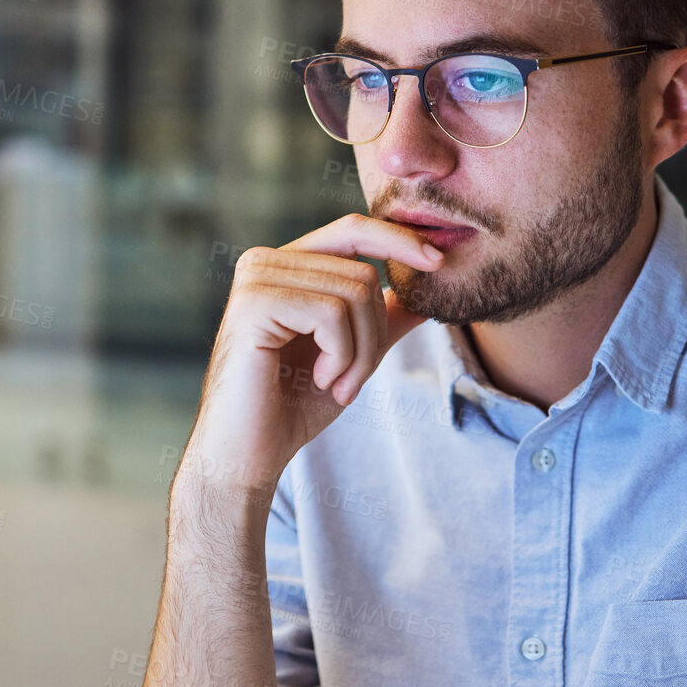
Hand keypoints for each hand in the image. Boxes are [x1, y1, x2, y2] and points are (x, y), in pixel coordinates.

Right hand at [184, 213, 440, 503]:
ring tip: (335, 385)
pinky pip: (332, 314)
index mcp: (285, 266)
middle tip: (352, 382)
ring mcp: (256, 279)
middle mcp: (265, 262)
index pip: (352, 230)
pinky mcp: (254, 303)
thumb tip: (426, 290)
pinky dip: (341, 355)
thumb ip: (382, 319)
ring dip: (360, 353)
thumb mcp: (352, 356)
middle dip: (374, 335)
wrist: (248, 455)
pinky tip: (320, 380)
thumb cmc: (292, 407)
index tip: (439, 262)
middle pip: (363, 272)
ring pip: (354, 293)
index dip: (398, 239)